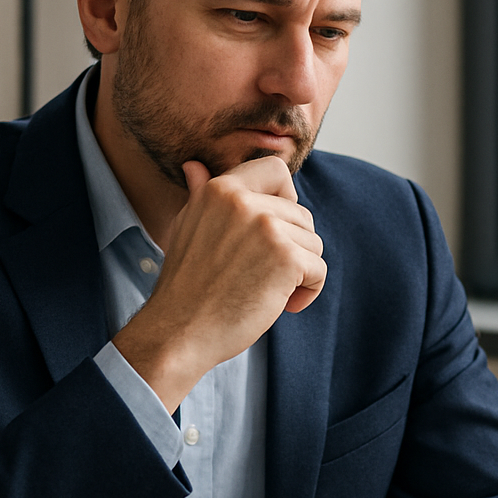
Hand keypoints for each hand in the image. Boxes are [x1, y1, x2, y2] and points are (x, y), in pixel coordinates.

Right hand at [113, 157, 325, 411]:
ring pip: (313, 243)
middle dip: (292, 247)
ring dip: (299, 272)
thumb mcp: (188, 228)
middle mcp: (244, 201)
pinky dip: (307, 292)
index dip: (285, 197)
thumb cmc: (185, 286)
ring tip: (268, 291)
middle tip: (264, 275)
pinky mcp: (286, 258)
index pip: (275, 169)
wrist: (178, 331)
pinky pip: (319, 270)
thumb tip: (194, 166)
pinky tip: (281, 305)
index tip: (273, 230)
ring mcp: (266, 228)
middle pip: (301, 214)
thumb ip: (201, 194)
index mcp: (221, 189)